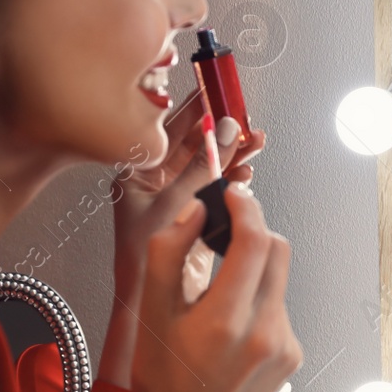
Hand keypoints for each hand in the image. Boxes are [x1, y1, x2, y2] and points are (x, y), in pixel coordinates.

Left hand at [112, 93, 265, 287]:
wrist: (145, 300)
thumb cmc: (142, 259)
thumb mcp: (172, 205)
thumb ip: (201, 169)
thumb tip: (224, 134)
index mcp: (137, 170)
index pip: (169, 128)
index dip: (196, 108)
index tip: (218, 90)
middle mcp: (155, 178)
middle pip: (193, 142)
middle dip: (223, 130)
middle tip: (245, 118)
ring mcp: (174, 194)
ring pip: (207, 162)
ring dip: (232, 152)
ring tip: (254, 142)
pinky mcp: (192, 210)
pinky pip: (215, 184)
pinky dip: (232, 176)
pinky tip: (245, 171)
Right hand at [126, 185, 302, 391]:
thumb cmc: (162, 381)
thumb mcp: (150, 311)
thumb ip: (170, 252)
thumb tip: (198, 212)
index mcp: (226, 319)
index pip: (256, 239)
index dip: (246, 207)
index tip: (233, 196)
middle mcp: (265, 332)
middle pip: (277, 250)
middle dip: (252, 232)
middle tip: (223, 233)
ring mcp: (284, 345)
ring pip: (279, 278)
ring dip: (253, 269)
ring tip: (217, 294)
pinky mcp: (292, 355)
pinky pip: (280, 307)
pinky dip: (258, 300)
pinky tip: (231, 325)